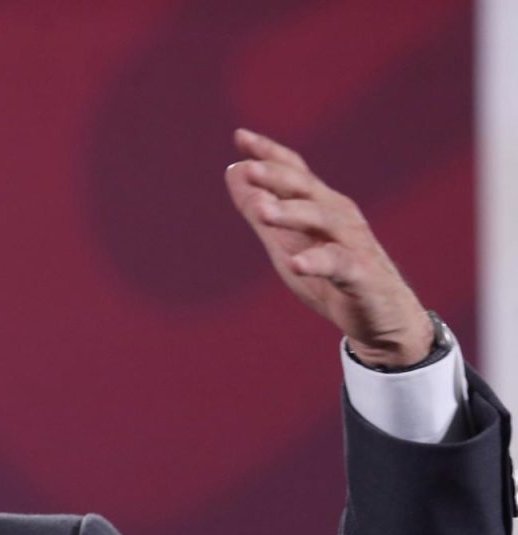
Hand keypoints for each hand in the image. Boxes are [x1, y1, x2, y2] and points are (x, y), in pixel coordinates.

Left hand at [225, 128, 432, 367]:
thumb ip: (260, 210)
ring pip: (323, 220)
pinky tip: (296, 264)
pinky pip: (340, 265)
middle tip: (248, 169)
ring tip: (263, 211)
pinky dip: (318, 262)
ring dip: (292, 214)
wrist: (384, 317)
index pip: (294, 172)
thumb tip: (233, 171)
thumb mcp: (287, 242)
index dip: (269, 154)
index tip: (240, 136)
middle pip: (307, 190)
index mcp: (320, 206)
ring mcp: (353, 243)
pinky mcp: (363, 275)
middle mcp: (339, 216)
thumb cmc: (333, 276)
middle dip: (278, 178)